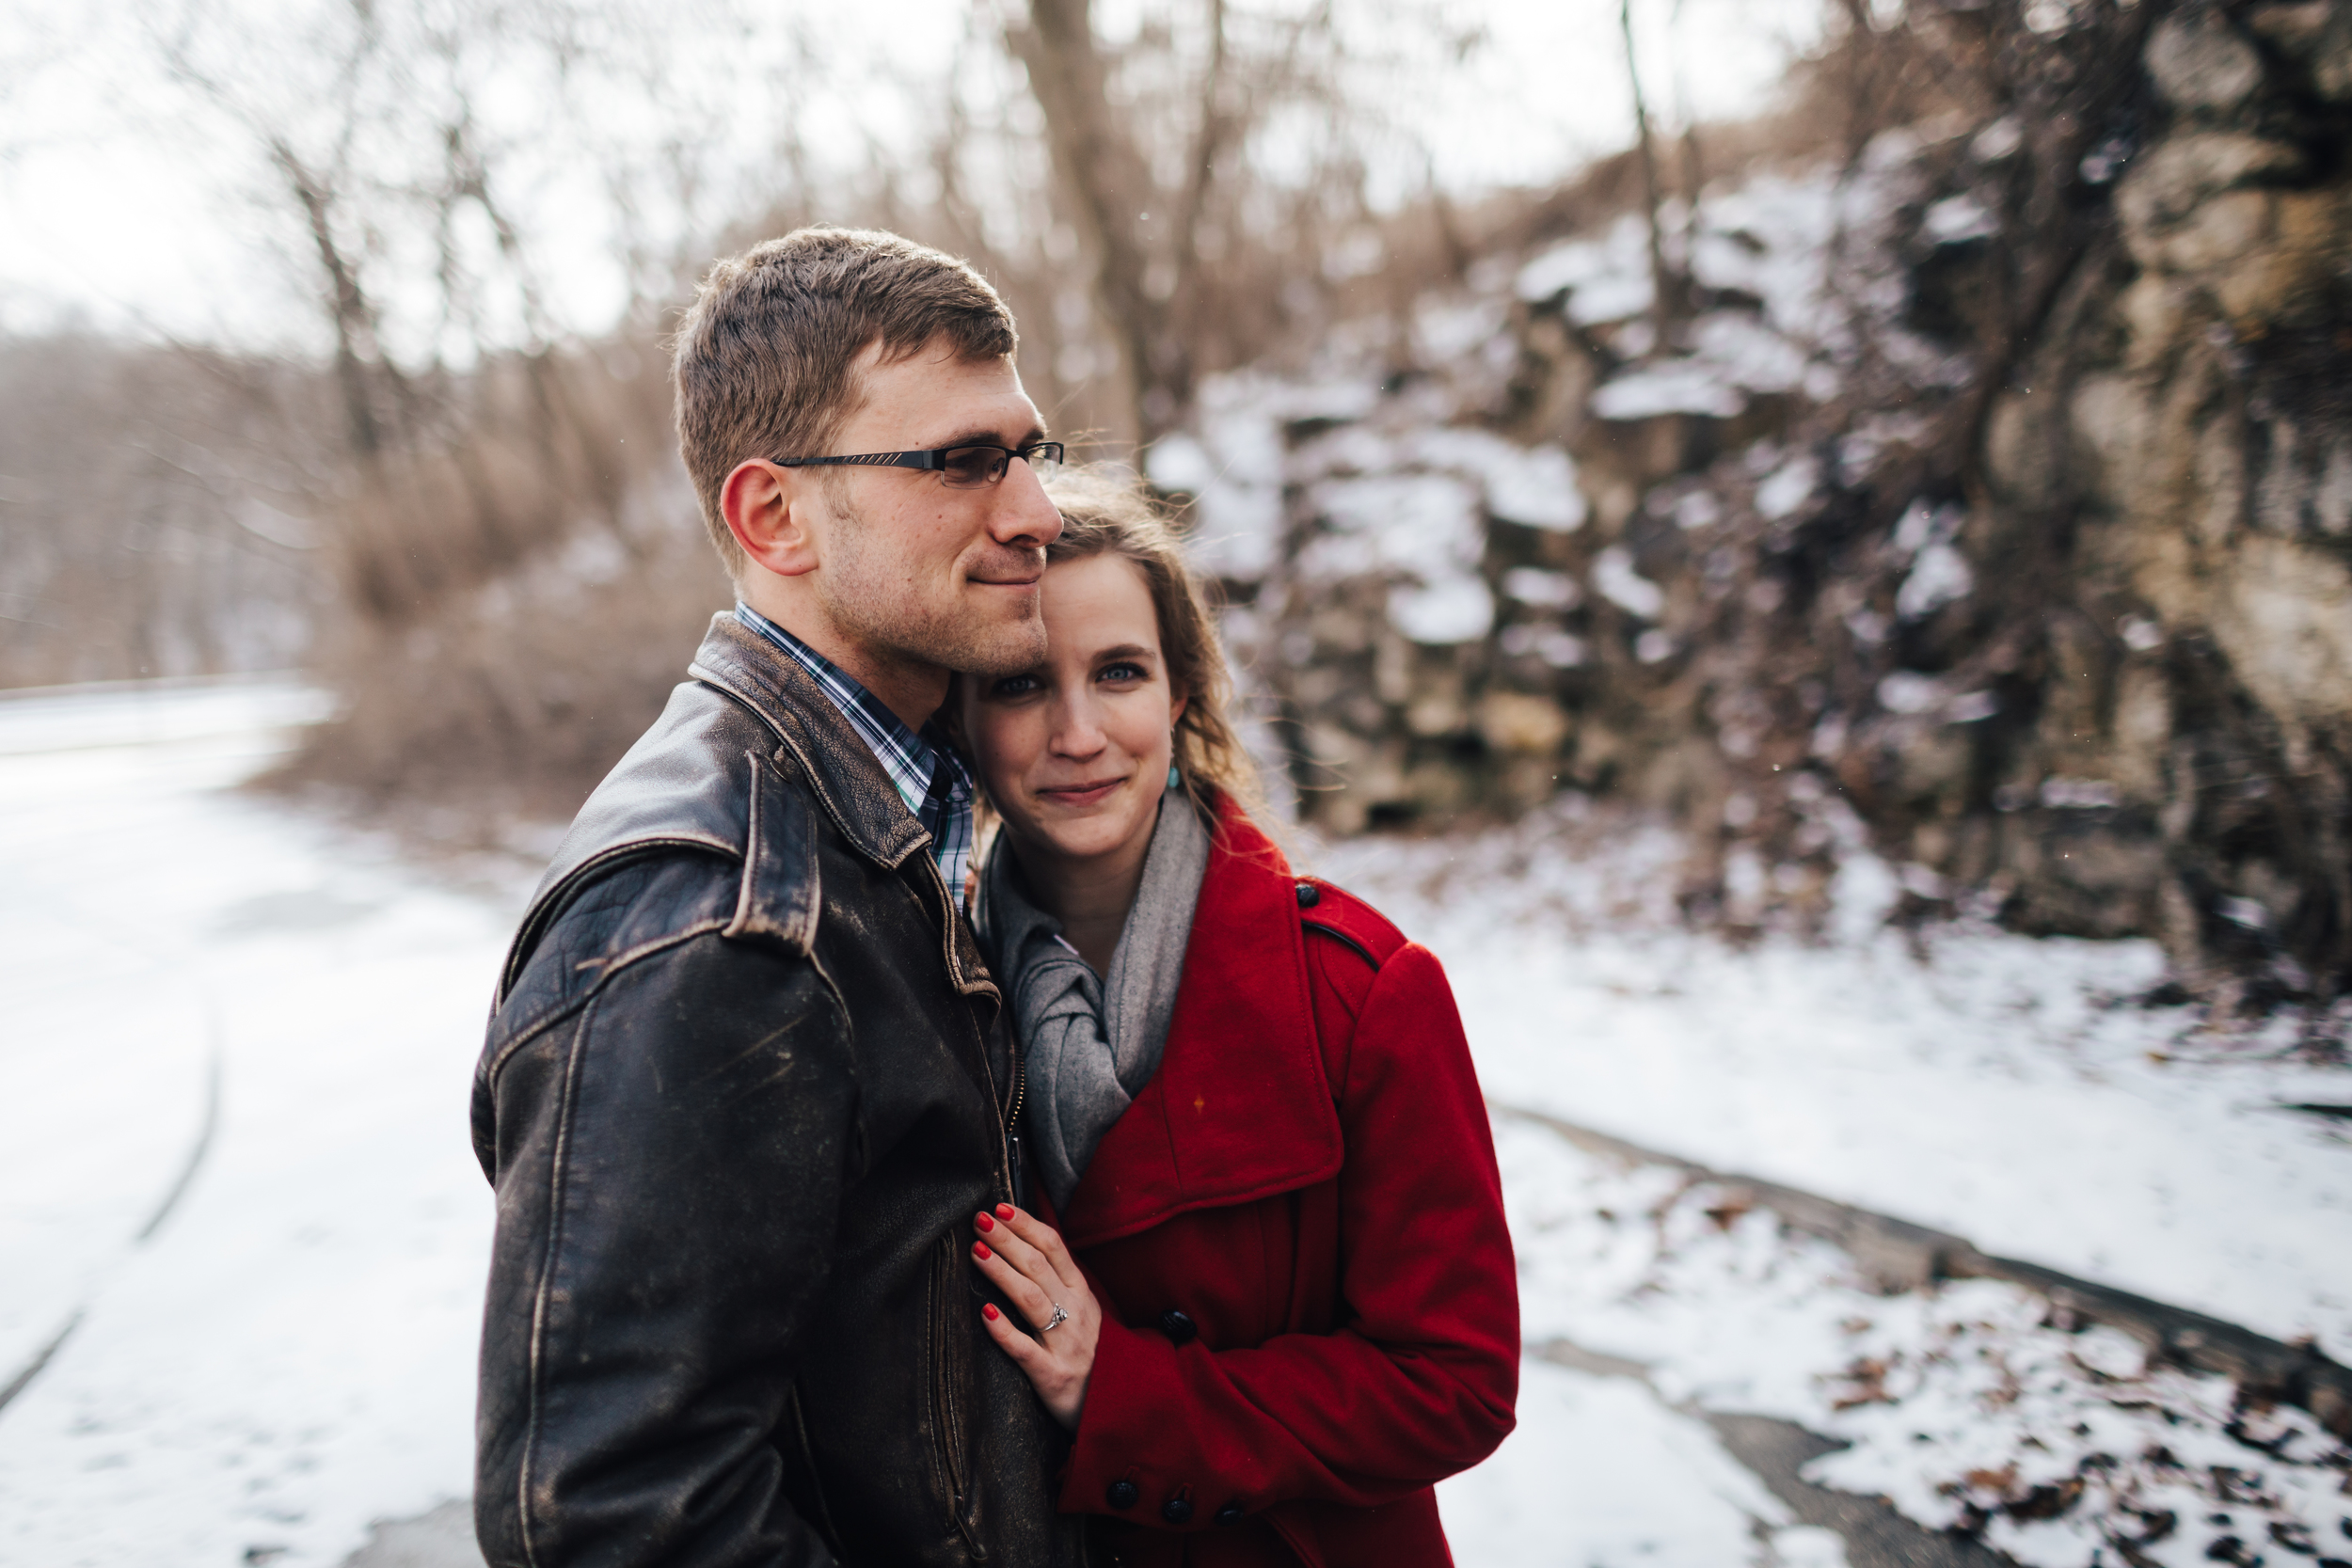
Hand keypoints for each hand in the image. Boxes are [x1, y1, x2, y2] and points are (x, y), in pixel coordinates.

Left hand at [972, 1204, 1098, 1429]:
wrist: (1121, 1406)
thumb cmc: (1091, 1355)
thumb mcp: (1083, 1312)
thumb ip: (1058, 1283)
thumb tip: (1022, 1247)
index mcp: (1082, 1293)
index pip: (1054, 1247)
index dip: (1026, 1225)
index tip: (1000, 1208)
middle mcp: (1076, 1313)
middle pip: (1038, 1266)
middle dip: (1007, 1239)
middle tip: (979, 1221)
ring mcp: (1065, 1344)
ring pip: (1031, 1299)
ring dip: (1002, 1272)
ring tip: (977, 1252)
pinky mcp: (1052, 1376)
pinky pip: (1025, 1350)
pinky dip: (1004, 1331)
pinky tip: (985, 1314)